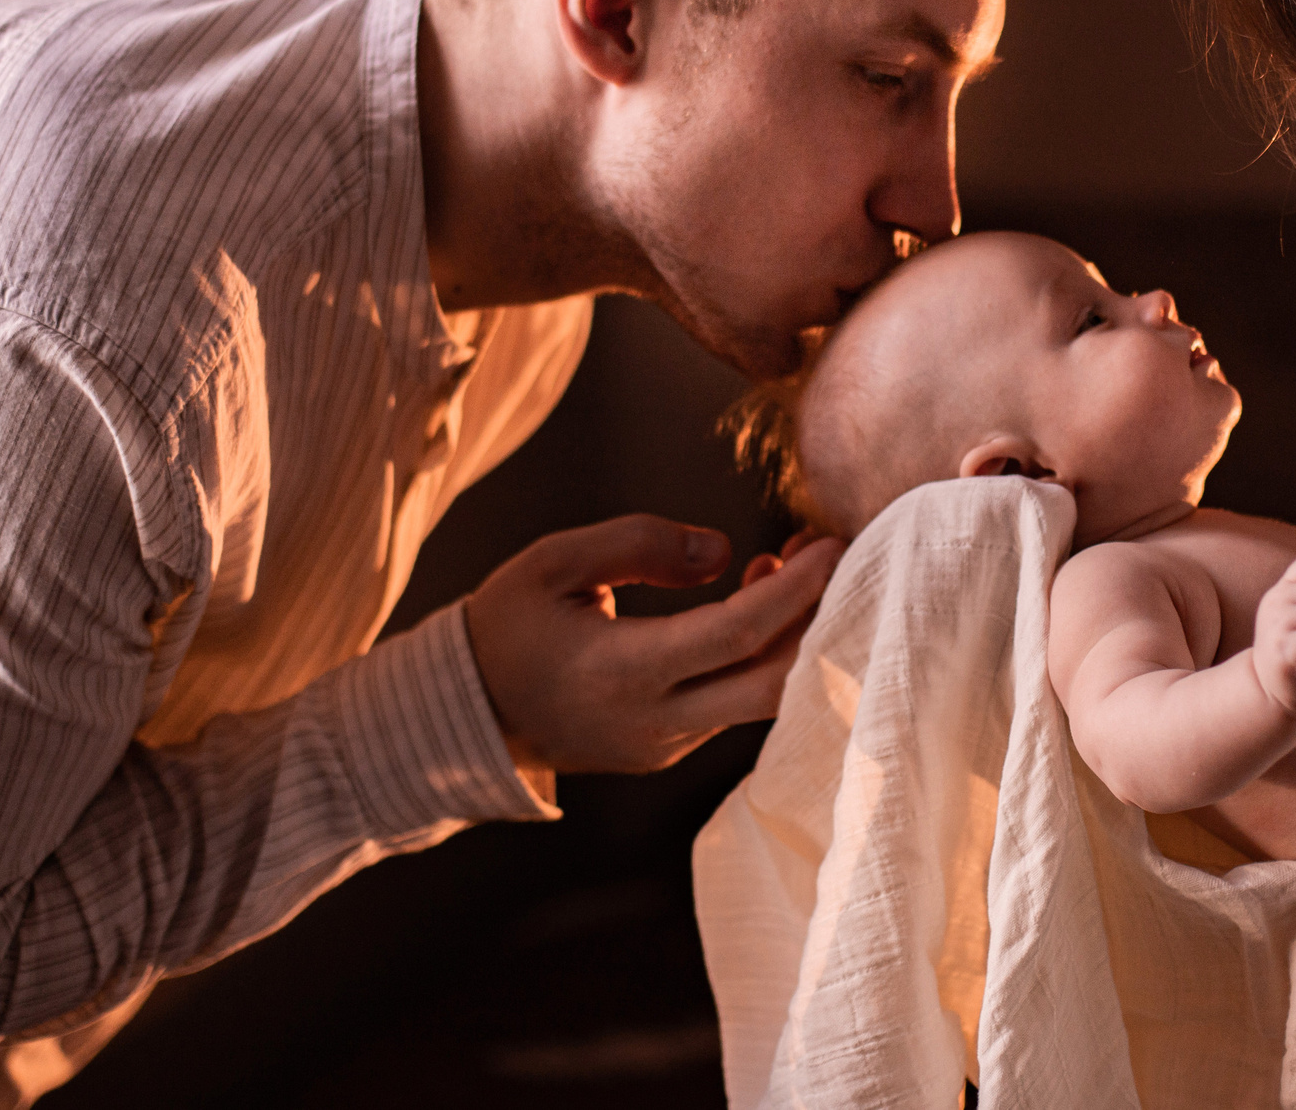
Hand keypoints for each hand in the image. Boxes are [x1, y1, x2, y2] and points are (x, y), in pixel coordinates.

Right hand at [465, 514, 843, 773]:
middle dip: (816, 618)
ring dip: (789, 635)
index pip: (737, 634)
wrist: (464, 714)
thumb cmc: (506, 626)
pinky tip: (748, 603)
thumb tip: (724, 550)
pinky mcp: (668, 751)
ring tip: (780, 562)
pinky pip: (733, 705)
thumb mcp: (554, 561)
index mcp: (623, 672)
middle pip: (773, 684)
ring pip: (760, 699)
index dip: (795, 589)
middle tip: (824, 553)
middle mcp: (655, 721)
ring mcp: (665, 745)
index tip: (830, 545)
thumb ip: (639, 544)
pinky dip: (759, 656)